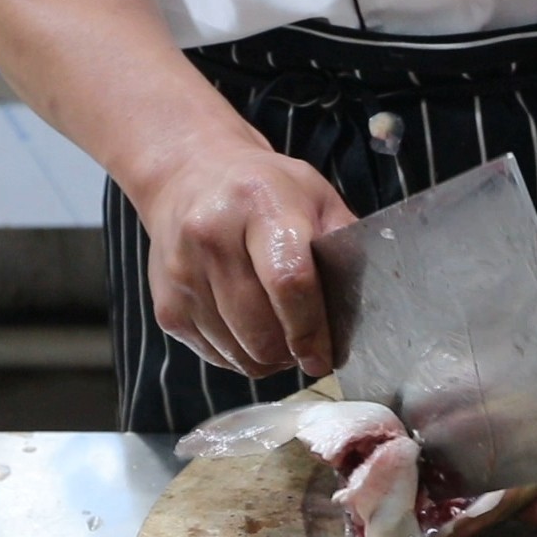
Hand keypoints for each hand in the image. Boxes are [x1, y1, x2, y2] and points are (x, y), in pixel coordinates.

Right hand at [140, 135, 354, 377]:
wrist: (190, 177)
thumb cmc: (266, 191)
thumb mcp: (315, 198)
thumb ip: (344, 244)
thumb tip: (369, 302)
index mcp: (260, 204)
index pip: (289, 282)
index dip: (311, 329)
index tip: (324, 356)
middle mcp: (211, 236)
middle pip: (260, 328)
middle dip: (291, 351)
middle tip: (308, 349)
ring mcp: (182, 273)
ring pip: (238, 351)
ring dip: (268, 358)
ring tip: (282, 338)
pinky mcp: (167, 305)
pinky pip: (215, 355)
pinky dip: (240, 355)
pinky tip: (251, 331)